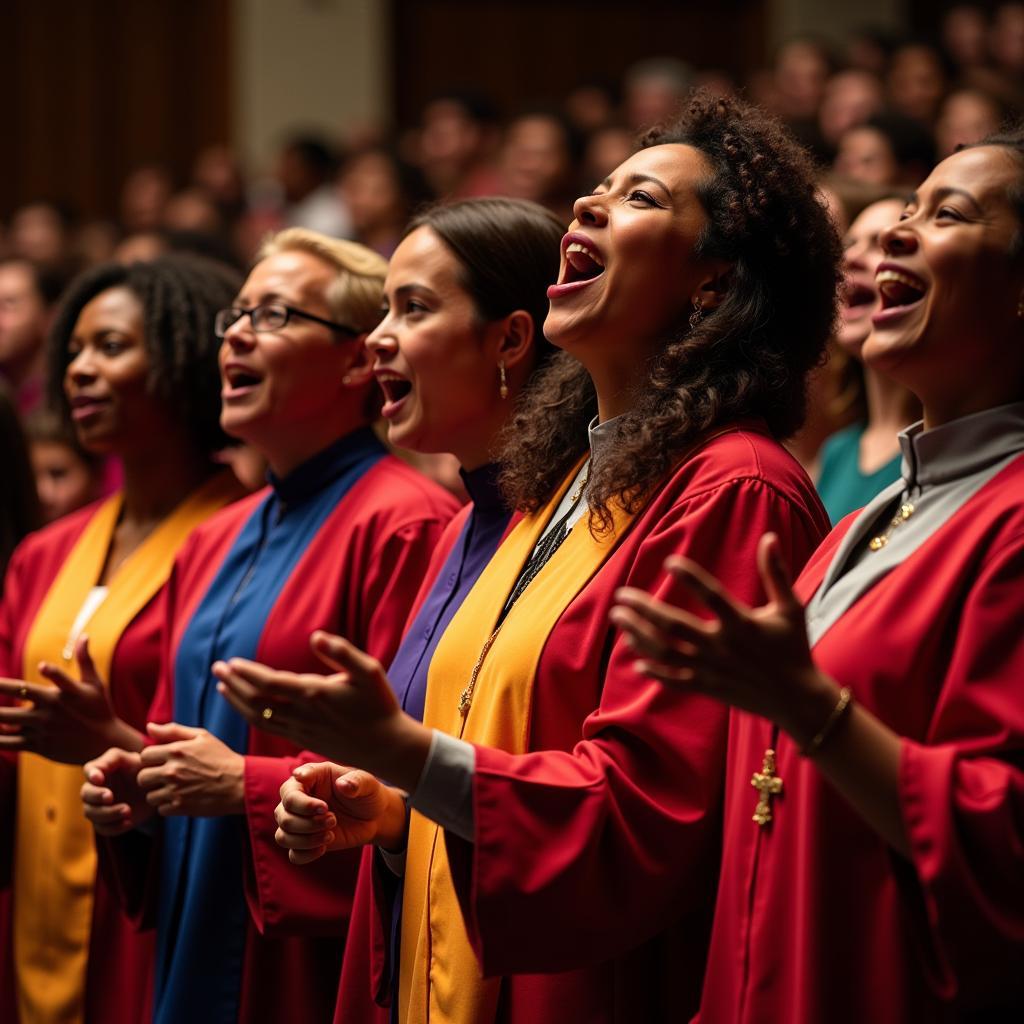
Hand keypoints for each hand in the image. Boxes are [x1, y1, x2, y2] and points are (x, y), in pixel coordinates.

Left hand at [0, 637, 140, 763]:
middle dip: (0, 688)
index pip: (57, 677)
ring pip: (8, 720)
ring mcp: (44, 728)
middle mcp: (54, 709)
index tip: (42, 666)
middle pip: (21, 694)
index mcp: (68, 693)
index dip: (51, 671)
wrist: (103, 745)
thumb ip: (85, 660)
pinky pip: (10, 742)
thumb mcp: (95, 684)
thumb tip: (84, 635)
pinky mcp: (38, 745)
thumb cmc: (99, 709)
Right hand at [82, 746, 152, 835]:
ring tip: (127, 811)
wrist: (154, 790)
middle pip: (86, 794)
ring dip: (107, 814)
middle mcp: (96, 788)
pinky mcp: (106, 821)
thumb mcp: (138, 760)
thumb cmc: (144, 769)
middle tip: (110, 797)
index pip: (90, 770)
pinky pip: (102, 828)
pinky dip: (113, 827)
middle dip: (96, 796)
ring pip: (91, 813)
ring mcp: (99, 806)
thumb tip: (111, 766)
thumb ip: (124, 758)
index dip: (92, 774)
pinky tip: (128, 822)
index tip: (99, 778)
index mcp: (102, 769)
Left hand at [136, 722, 245, 816]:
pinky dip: (169, 806)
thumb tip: (149, 726)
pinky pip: (161, 809)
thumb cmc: (221, 757)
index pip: (144, 755)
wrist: (240, 783)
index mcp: (176, 750)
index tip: (162, 762)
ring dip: (159, 793)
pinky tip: (182, 798)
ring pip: (150, 796)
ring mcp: (175, 790)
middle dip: (151, 777)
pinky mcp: (180, 807)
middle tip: (165, 777)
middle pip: (142, 777)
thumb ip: (173, 730)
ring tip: (175, 789)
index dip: (152, 759)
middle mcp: (173, 770)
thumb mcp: (202, 736)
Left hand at [212, 631, 431, 790]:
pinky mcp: (302, 739)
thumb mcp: (369, 671)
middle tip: (217, 667)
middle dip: (234, 683)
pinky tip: (245, 706)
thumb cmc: (380, 705)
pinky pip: (268, 727)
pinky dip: (250, 714)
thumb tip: (315, 636)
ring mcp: (300, 729)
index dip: (247, 674)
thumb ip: (341, 652)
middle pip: (257, 700)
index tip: (231, 662)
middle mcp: (302, 714)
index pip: (270, 684)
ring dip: (237, 700)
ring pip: (258, 717)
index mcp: (314, 694)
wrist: (385, 746)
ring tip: (222, 684)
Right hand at [274, 762, 407, 863]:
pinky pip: (292, 854)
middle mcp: (300, 799)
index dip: (303, 803)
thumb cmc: (367, 793)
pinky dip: (305, 854)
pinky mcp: (306, 841)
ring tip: (330, 835)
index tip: (325, 807)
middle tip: (333, 820)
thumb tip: (343, 785)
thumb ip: (357, 781)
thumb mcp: (367, 783)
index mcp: (310, 778)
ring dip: (305, 840)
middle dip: (307, 823)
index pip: (289, 791)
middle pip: (282, 816)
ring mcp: (301, 821)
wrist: (375, 816)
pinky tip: (324, 848)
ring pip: (282, 835)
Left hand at [610, 533, 837, 743]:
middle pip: (674, 626)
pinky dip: (654, 671)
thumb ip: (776, 573)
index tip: (668, 562)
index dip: (691, 578)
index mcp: (742, 624)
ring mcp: (711, 669)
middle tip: (621, 595)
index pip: (712, 596)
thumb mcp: (790, 609)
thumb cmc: (793, 648)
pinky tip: (635, 659)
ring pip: (666, 652)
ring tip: (618, 618)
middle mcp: (722, 647)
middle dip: (644, 609)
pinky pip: (674, 679)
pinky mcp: (707, 687)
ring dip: (639, 634)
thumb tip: (769, 537)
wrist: (796, 699)